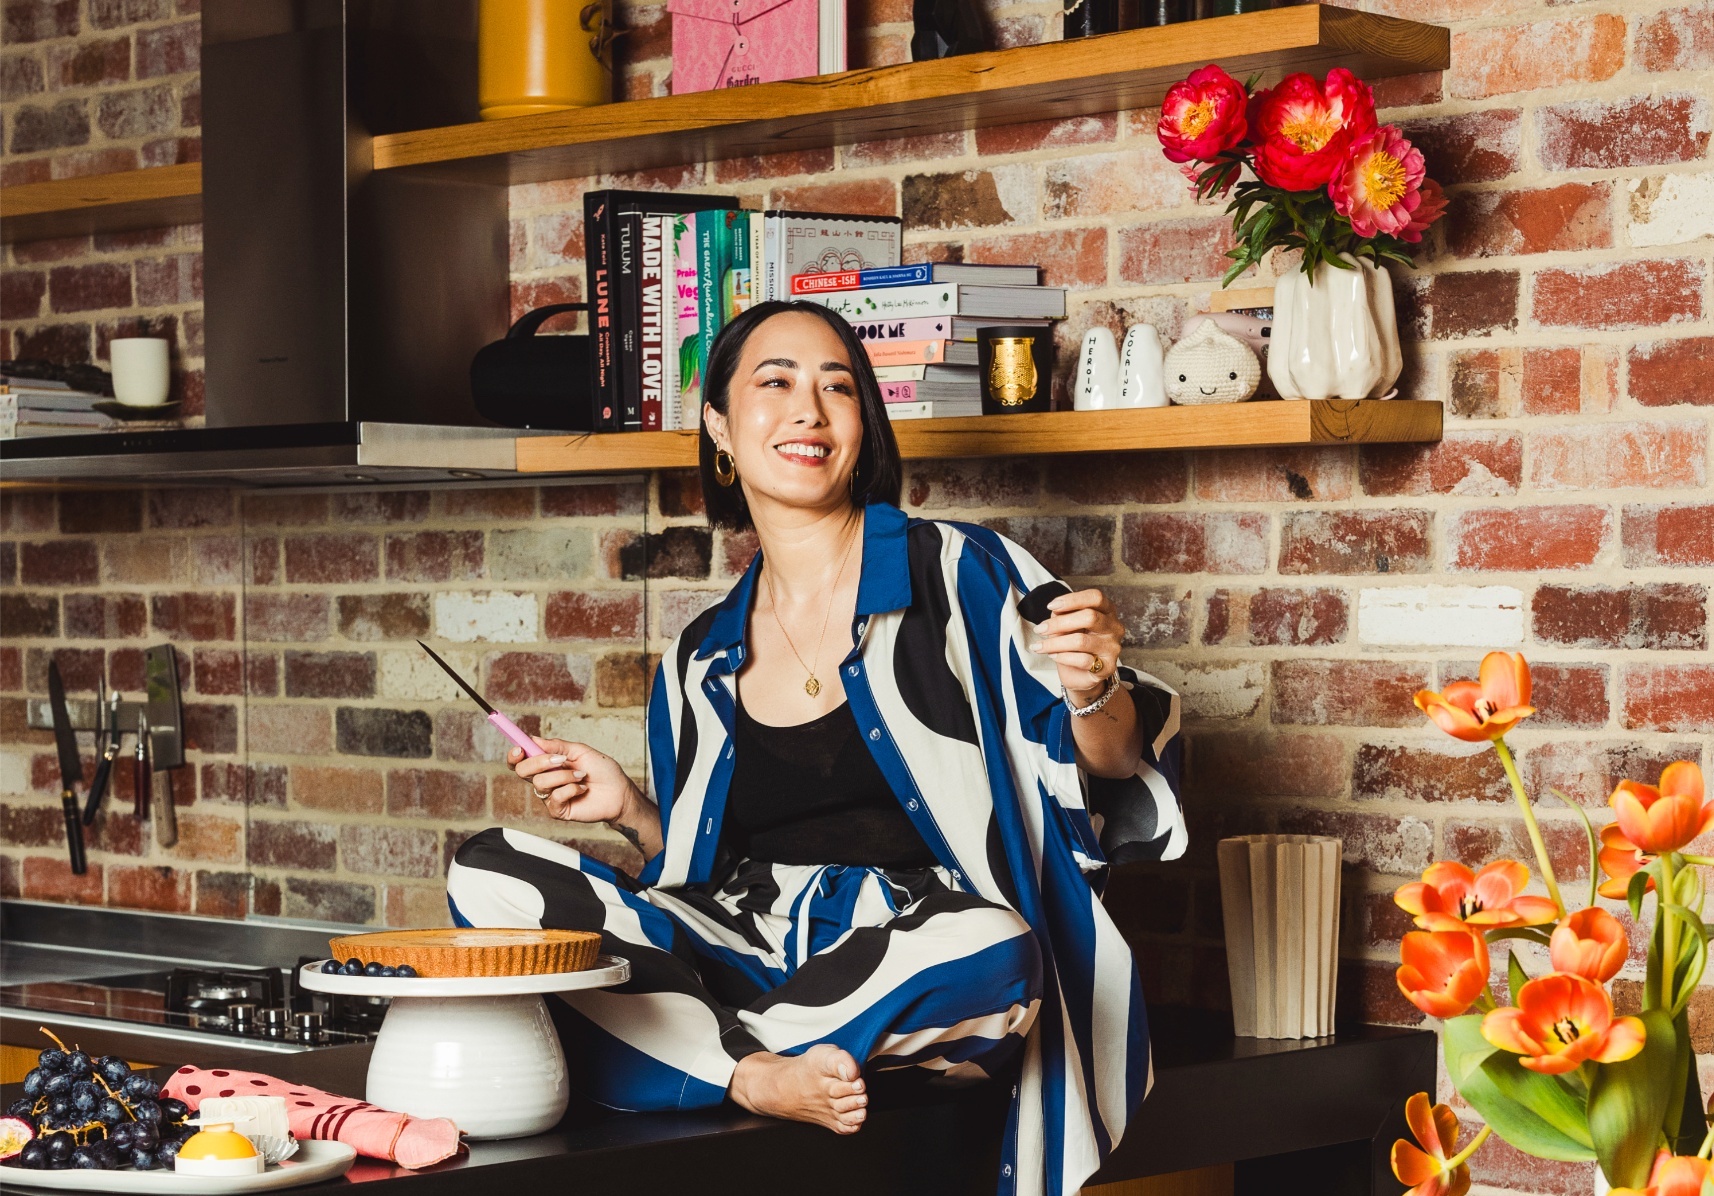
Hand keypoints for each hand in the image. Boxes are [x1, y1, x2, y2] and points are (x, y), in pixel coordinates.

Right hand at [510, 737, 633, 823]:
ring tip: (582, 775)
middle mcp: (545, 779)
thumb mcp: (580, 751)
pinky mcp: (558, 809)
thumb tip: (534, 739)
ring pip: (540, 783)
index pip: (521, 760)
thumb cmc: (602, 770)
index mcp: (547, 764)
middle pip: (523, 771)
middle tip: (561, 760)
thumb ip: (557, 746)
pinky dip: (571, 789)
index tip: (520, 749)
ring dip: (564, 776)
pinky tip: (583, 789)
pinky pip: (554, 797)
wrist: (619, 791)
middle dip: (540, 762)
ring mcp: (550, 795)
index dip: (515, 755)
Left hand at [1027, 587, 1123, 702]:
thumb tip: (1055, 610)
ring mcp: (1113, 647)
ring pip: (1082, 641)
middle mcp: (1114, 627)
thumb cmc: (1074, 645)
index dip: (1073, 599)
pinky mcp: (1108, 667)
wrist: (1081, 675)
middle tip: (1039, 629)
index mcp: (1107, 611)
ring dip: (1055, 643)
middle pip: (1090, 617)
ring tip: (1039, 646)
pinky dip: (1063, 657)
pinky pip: (1083, 660)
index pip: (1096, 597)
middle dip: (1059, 623)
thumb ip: (1063, 616)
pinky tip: (1053, 656)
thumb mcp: (1067, 626)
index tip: (1050, 606)